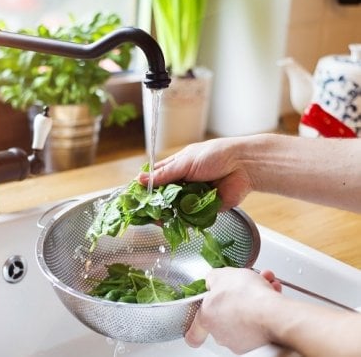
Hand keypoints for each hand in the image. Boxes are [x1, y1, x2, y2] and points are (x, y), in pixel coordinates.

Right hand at [138, 138, 252, 210]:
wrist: (243, 166)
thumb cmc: (215, 156)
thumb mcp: (185, 162)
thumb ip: (164, 174)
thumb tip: (140, 180)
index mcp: (177, 168)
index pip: (156, 178)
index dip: (145, 187)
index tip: (135, 197)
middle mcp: (183, 183)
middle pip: (163, 197)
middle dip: (156, 205)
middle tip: (146, 212)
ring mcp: (193, 197)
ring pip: (175, 209)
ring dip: (168, 214)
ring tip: (160, 218)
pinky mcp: (204, 209)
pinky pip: (190, 218)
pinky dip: (183, 220)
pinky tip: (175, 222)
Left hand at [185, 268, 281, 353]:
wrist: (273, 313)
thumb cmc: (246, 297)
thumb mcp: (222, 275)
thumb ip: (212, 278)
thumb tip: (212, 281)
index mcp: (207, 318)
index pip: (194, 333)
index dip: (195, 328)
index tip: (199, 324)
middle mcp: (222, 334)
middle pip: (224, 315)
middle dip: (235, 297)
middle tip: (243, 285)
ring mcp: (241, 340)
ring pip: (244, 314)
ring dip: (253, 298)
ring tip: (263, 283)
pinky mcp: (260, 342)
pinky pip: (260, 319)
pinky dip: (265, 306)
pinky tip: (271, 292)